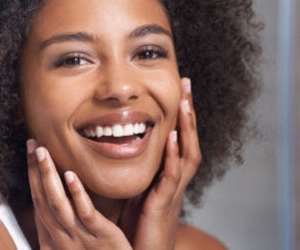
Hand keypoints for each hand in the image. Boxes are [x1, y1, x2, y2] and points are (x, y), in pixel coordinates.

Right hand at [27, 139, 131, 249]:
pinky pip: (86, 213)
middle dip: (35, 170)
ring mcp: (80, 236)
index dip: (32, 175)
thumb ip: (67, 223)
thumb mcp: (75, 245)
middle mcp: (62, 236)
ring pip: (58, 204)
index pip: (39, 199)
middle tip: (32, 143)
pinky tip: (70, 175)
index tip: (31, 151)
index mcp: (56, 235)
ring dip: (48, 177)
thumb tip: (60, 199)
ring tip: (43, 152)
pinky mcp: (101, 237)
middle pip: (43, 198)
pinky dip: (76, 194)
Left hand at [119, 77, 201, 248]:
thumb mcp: (137, 188)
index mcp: (166, 173)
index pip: (176, 137)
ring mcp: (172, 190)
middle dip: (187, 111)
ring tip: (184, 103)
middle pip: (188, 139)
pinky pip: (172, 176)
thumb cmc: (139, 223)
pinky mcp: (163, 202)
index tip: (177, 87)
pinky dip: (174, 156)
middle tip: (186, 83)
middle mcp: (174, 179)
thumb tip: (118, 143)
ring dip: (186, 128)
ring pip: (186, 154)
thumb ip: (136, 168)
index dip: (177, 113)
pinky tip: (174, 138)